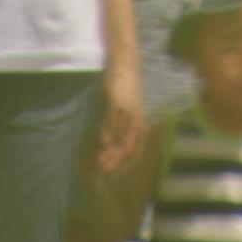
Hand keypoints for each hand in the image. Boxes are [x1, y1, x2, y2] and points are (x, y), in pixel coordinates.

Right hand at [97, 52, 143, 173]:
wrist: (125, 65)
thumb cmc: (124, 91)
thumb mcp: (124, 113)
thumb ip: (118, 130)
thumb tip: (108, 149)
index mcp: (140, 123)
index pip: (136, 150)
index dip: (127, 165)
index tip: (116, 176)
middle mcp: (137, 120)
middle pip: (129, 147)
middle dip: (117, 162)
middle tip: (105, 171)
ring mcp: (128, 111)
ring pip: (122, 136)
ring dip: (112, 151)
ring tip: (102, 161)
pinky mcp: (119, 102)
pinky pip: (114, 121)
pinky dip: (109, 132)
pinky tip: (103, 142)